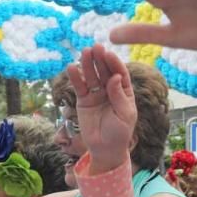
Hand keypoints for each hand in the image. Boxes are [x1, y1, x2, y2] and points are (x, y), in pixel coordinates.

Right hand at [66, 45, 138, 172]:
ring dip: (87, 64)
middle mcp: (110, 90)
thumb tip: (115, 77)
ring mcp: (96, 94)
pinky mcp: (83, 100)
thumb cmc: (119, 133)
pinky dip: (75, 77)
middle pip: (104, 71)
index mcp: (124, 92)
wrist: (105, 149)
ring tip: (84, 53)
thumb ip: (119, 96)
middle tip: (95, 47)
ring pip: (91, 76)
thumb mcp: (125, 115)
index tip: (109, 53)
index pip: (119, 74)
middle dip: (100, 59)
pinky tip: (71, 68)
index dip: (114, 63)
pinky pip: (79, 87)